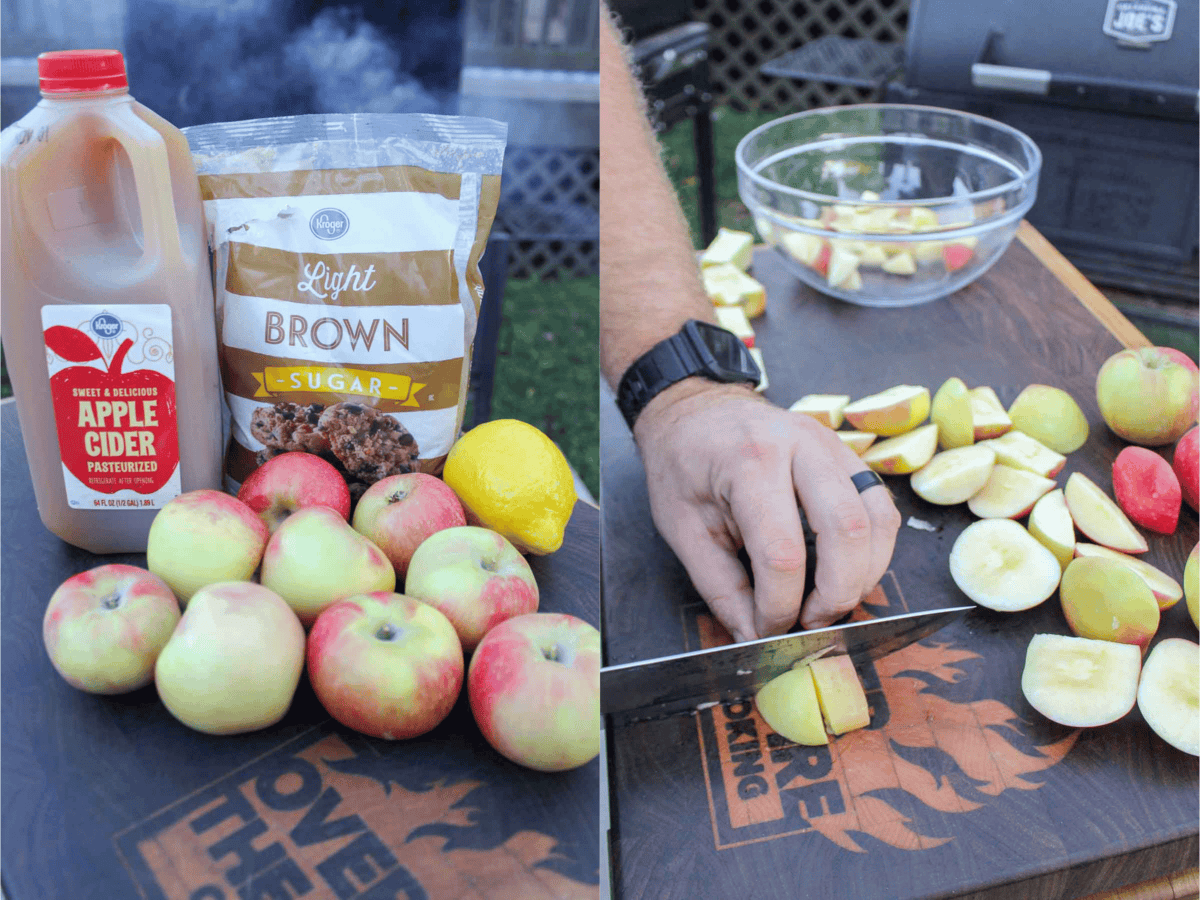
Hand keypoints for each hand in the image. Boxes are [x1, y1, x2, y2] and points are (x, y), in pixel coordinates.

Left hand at [633, 379, 901, 641]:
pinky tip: (846, 572)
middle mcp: (800, 445)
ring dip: (864, 574)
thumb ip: (720, 587)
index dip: (779, 605)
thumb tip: (752, 637)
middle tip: (810, 623)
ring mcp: (831, 445)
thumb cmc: (682, 465)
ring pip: (878, 518)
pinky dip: (873, 549)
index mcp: (749, 461)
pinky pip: (881, 507)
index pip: (781, 552)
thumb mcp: (683, 528)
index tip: (766, 629)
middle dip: (836, 593)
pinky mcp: (847, 454)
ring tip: (829, 603)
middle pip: (847, 530)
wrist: (695, 410)